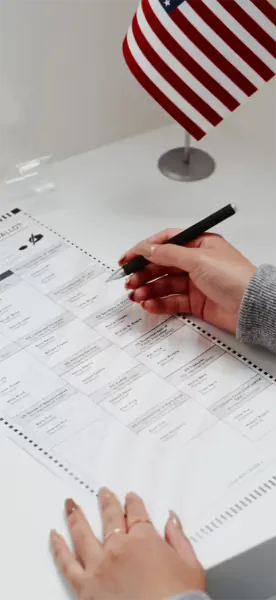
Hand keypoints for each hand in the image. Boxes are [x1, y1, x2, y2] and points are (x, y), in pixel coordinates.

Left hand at [51, 489, 204, 599]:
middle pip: (110, 517)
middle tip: (103, 493)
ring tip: (71, 505)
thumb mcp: (190, 566)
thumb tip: (171, 519)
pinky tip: (54, 536)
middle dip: (106, 502)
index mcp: (144, 540)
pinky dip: (58, 547)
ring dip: (76, 516)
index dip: (132, 503)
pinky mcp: (85, 587)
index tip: (130, 498)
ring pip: (83, 534)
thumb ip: (179, 539)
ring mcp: (100, 567)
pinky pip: (67, 563)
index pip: (136, 513)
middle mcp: (118, 549)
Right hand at [121, 231, 255, 333]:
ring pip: (164, 284)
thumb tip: (147, 248)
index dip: (145, 250)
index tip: (128, 258)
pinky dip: (158, 302)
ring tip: (136, 295)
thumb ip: (169, 254)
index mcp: (199, 244)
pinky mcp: (195, 302)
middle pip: (162, 265)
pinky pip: (171, 301)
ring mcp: (195, 283)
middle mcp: (196, 262)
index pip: (166, 243)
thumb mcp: (198, 258)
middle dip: (143, 272)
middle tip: (129, 280)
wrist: (251, 307)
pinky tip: (149, 303)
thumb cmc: (235, 278)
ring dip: (148, 289)